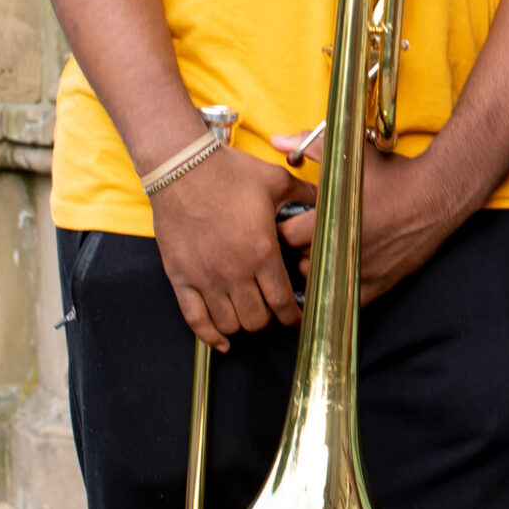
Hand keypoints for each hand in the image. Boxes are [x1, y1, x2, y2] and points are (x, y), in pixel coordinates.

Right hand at [152, 145, 302, 348]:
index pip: (282, 301)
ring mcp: (205, 278)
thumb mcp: (275, 180)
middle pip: (257, 319)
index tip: (297, 317)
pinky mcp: (181, 277)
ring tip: (249, 316)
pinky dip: (209, 336)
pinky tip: (220, 341)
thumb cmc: (229, 172)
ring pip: (229, 323)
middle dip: (269, 320)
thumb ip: (305, 195)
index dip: (292, 316)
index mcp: (262, 252)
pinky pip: (194, 319)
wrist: (182, 166)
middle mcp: (234, 271)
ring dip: (242, 324)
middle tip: (272, 312)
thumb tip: (327, 200)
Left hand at [272, 135, 451, 305]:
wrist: (436, 194)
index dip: (284, 228)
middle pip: (299, 260)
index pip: (286, 235)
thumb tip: (277, 140)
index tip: (289, 222)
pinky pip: (347, 298)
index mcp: (330, 218)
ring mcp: (360, 269)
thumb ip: (310, 147)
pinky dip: (339, 287)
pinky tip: (340, 271)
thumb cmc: (393, 174)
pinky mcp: (379, 283)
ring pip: (320, 280)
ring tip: (324, 250)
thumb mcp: (350, 156)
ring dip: (317, 268)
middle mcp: (342, 247)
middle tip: (304, 236)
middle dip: (298, 249)